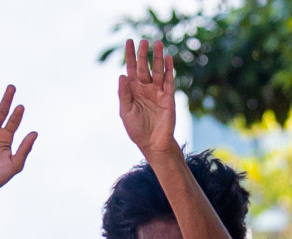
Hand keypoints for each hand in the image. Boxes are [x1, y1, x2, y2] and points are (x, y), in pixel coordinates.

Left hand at [119, 39, 176, 155]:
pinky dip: (169, 70)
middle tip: (144, 41)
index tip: (129, 41)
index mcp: (133, 91)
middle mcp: (145, 88)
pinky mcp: (168, 97)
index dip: (130, 55)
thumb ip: (124, 94)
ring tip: (158, 43)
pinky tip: (168, 59)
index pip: (131, 69)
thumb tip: (121, 75)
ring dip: (158, 58)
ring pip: (158, 71)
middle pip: (144, 67)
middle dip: (144, 54)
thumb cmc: (137, 130)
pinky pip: (169, 81)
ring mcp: (157, 92)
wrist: (153, 144)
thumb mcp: (126, 112)